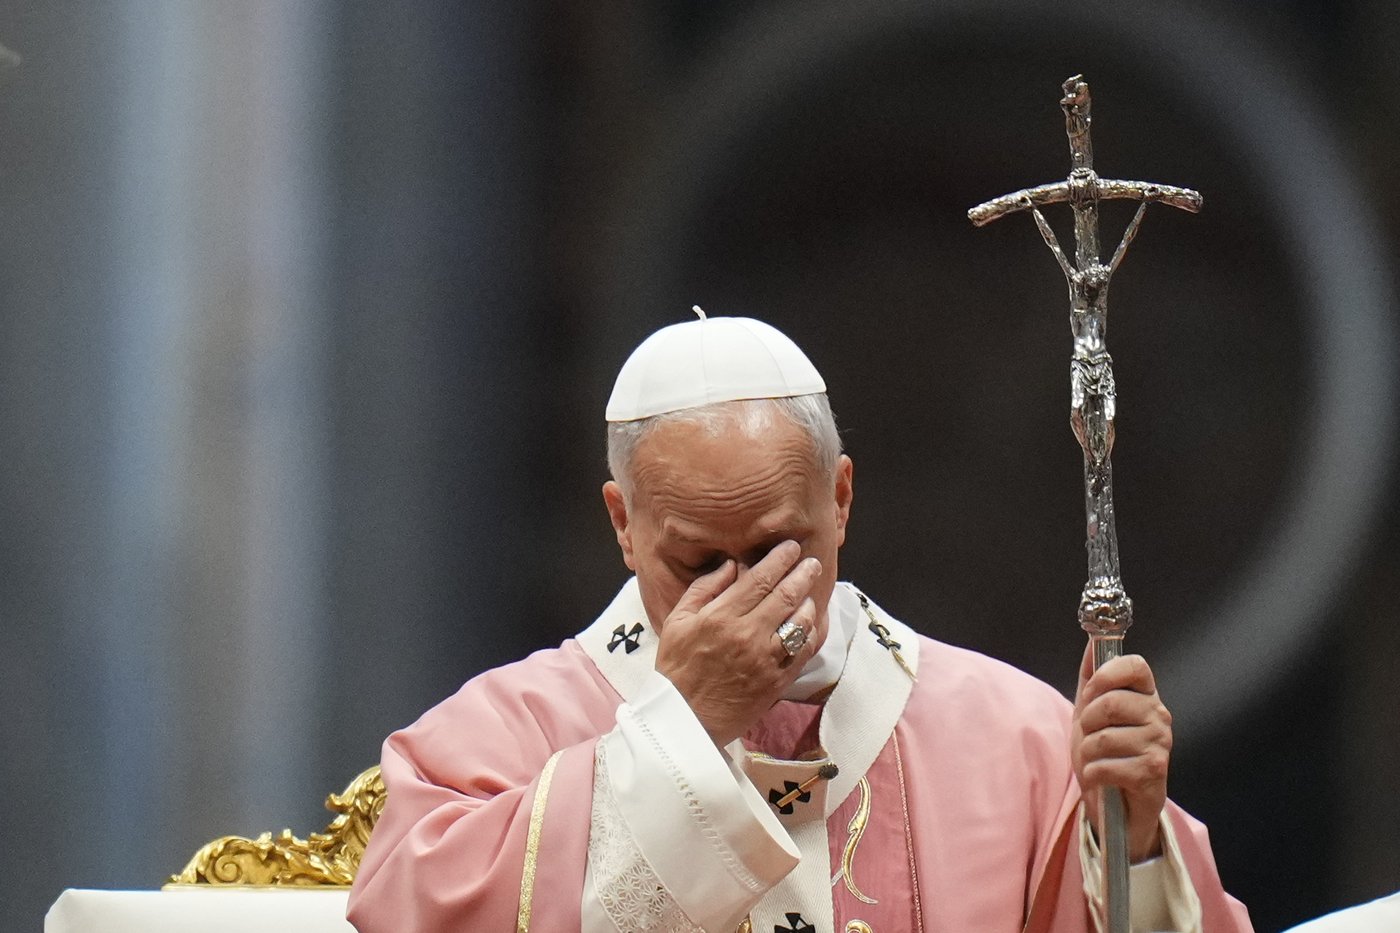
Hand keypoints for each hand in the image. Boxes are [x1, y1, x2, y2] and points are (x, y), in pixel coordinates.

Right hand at [654, 540, 824, 745]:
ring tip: (810, 593)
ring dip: (809, 602)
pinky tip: (812, 623)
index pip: (759, 579)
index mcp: (721, 617)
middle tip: (812, 563)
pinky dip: (812, 634)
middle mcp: (747, 635)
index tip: (791, 547)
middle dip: (803, 574)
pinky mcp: (776, 682)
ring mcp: (765, 660)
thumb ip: (703, 589)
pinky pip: (803, 652)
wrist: (684, 720)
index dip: (779, 559)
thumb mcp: (676, 622)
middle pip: (785, 595)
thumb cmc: (676, 669)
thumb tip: (730, 565)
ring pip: (800, 622)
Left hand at [1071, 641, 1172, 862]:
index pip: (1136, 664)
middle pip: (1110, 702)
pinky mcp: (1153, 773)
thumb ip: (1091, 679)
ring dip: (1088, 753)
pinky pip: (1105, 765)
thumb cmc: (1105, 755)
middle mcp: (1159, 716)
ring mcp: (1159, 745)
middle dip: (1087, 723)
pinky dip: (1093, 775)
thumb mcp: (1091, 714)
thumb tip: (1092, 642)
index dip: (1106, 675)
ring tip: (1098, 761)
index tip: (1092, 693)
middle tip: (1090, 737)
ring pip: (1103, 738)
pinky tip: (1102, 778)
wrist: (1116, 806)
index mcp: (1146, 696)